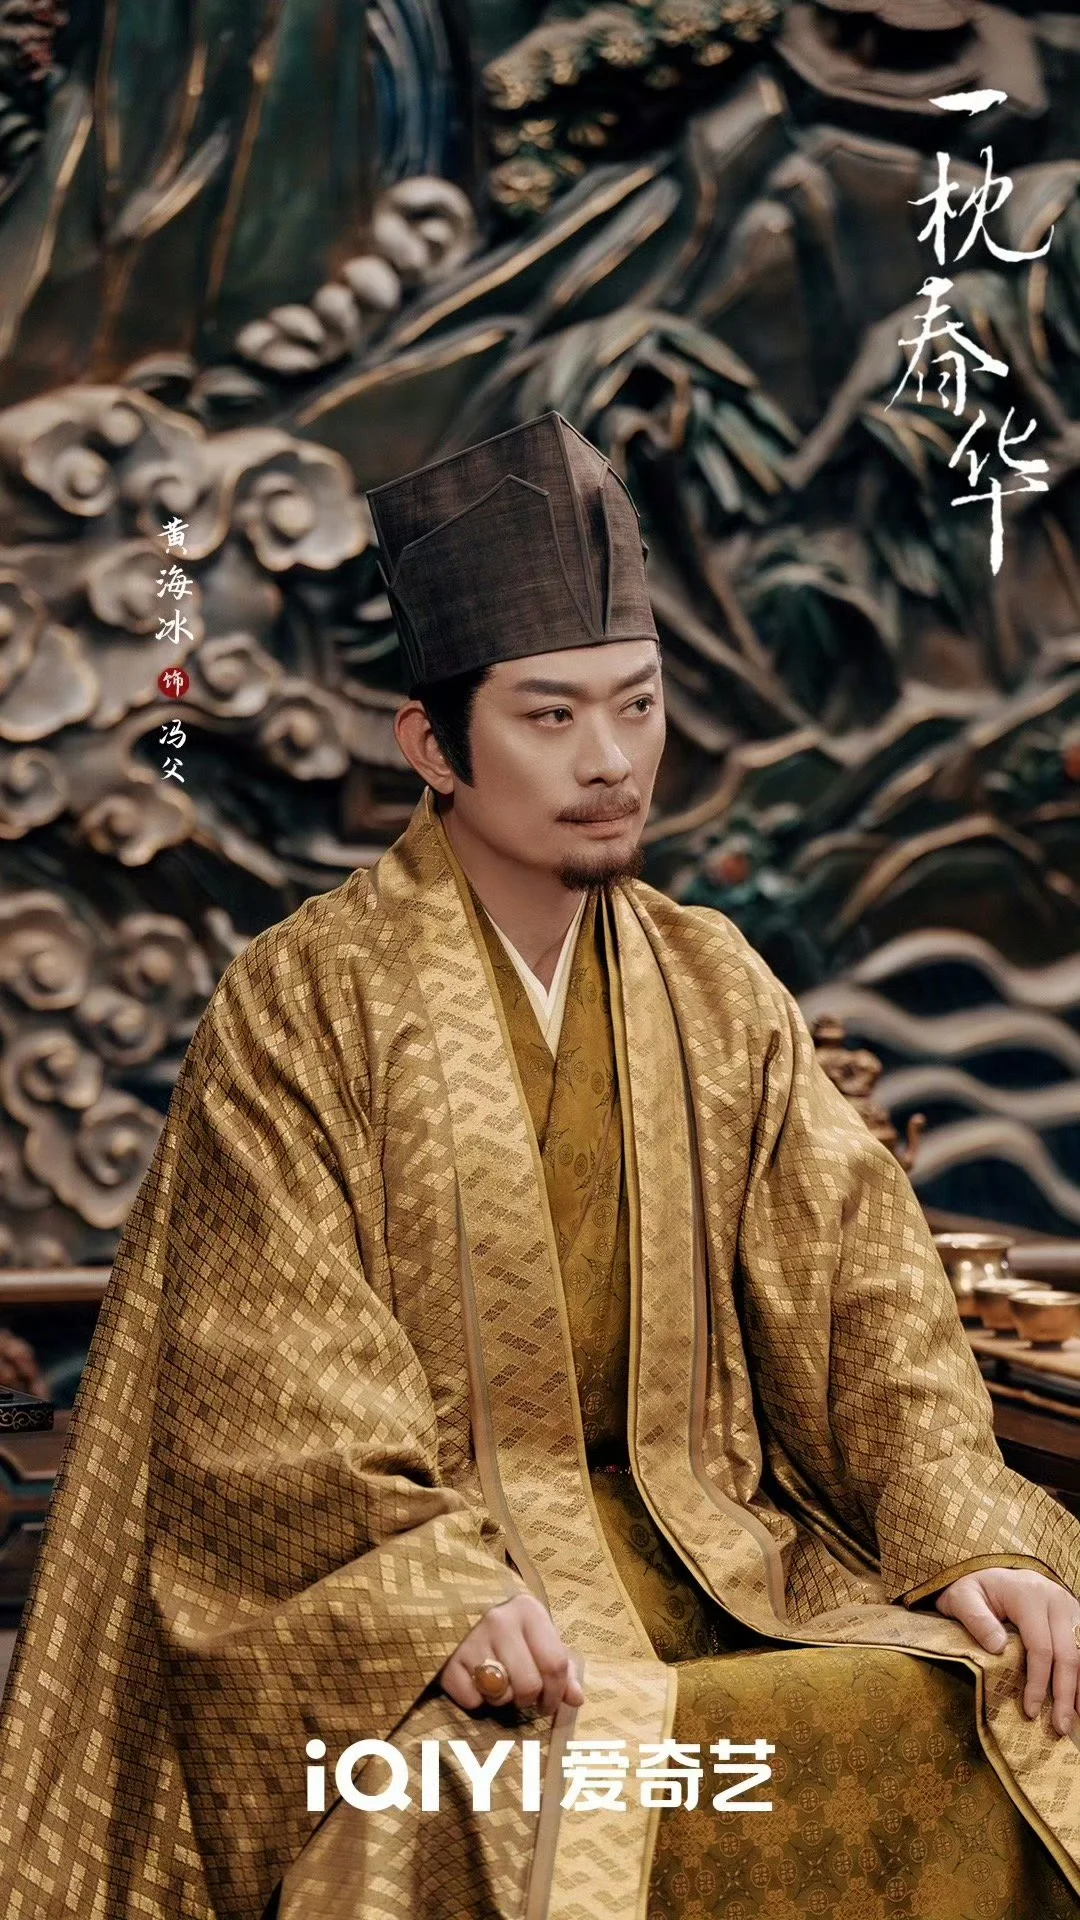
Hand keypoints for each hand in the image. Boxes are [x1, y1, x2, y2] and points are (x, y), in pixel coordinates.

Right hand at [439, 1593, 584, 1716]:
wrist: (463, 1609)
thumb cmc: (513, 1630)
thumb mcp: (540, 1638)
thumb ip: (561, 1668)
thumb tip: (576, 1699)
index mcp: (528, 1610)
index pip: (555, 1664)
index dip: (557, 1693)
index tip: (549, 1703)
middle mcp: (498, 1619)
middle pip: (528, 1685)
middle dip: (529, 1700)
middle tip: (524, 1696)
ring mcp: (470, 1638)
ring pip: (500, 1694)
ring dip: (503, 1699)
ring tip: (500, 1684)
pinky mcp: (448, 1660)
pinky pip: (471, 1700)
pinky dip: (476, 1700)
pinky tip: (476, 1683)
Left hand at [935, 1568, 1079, 1735]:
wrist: (988, 1575)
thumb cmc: (971, 1590)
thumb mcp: (961, 1598)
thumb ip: (975, 1619)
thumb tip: (998, 1648)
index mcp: (1028, 1593)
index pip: (1041, 1646)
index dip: (1038, 1682)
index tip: (1030, 1711)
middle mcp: (1054, 1598)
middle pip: (1069, 1653)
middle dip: (1065, 1693)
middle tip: (1059, 1726)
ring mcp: (1068, 1604)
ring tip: (1075, 1720)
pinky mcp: (1074, 1614)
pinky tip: (1078, 1698)